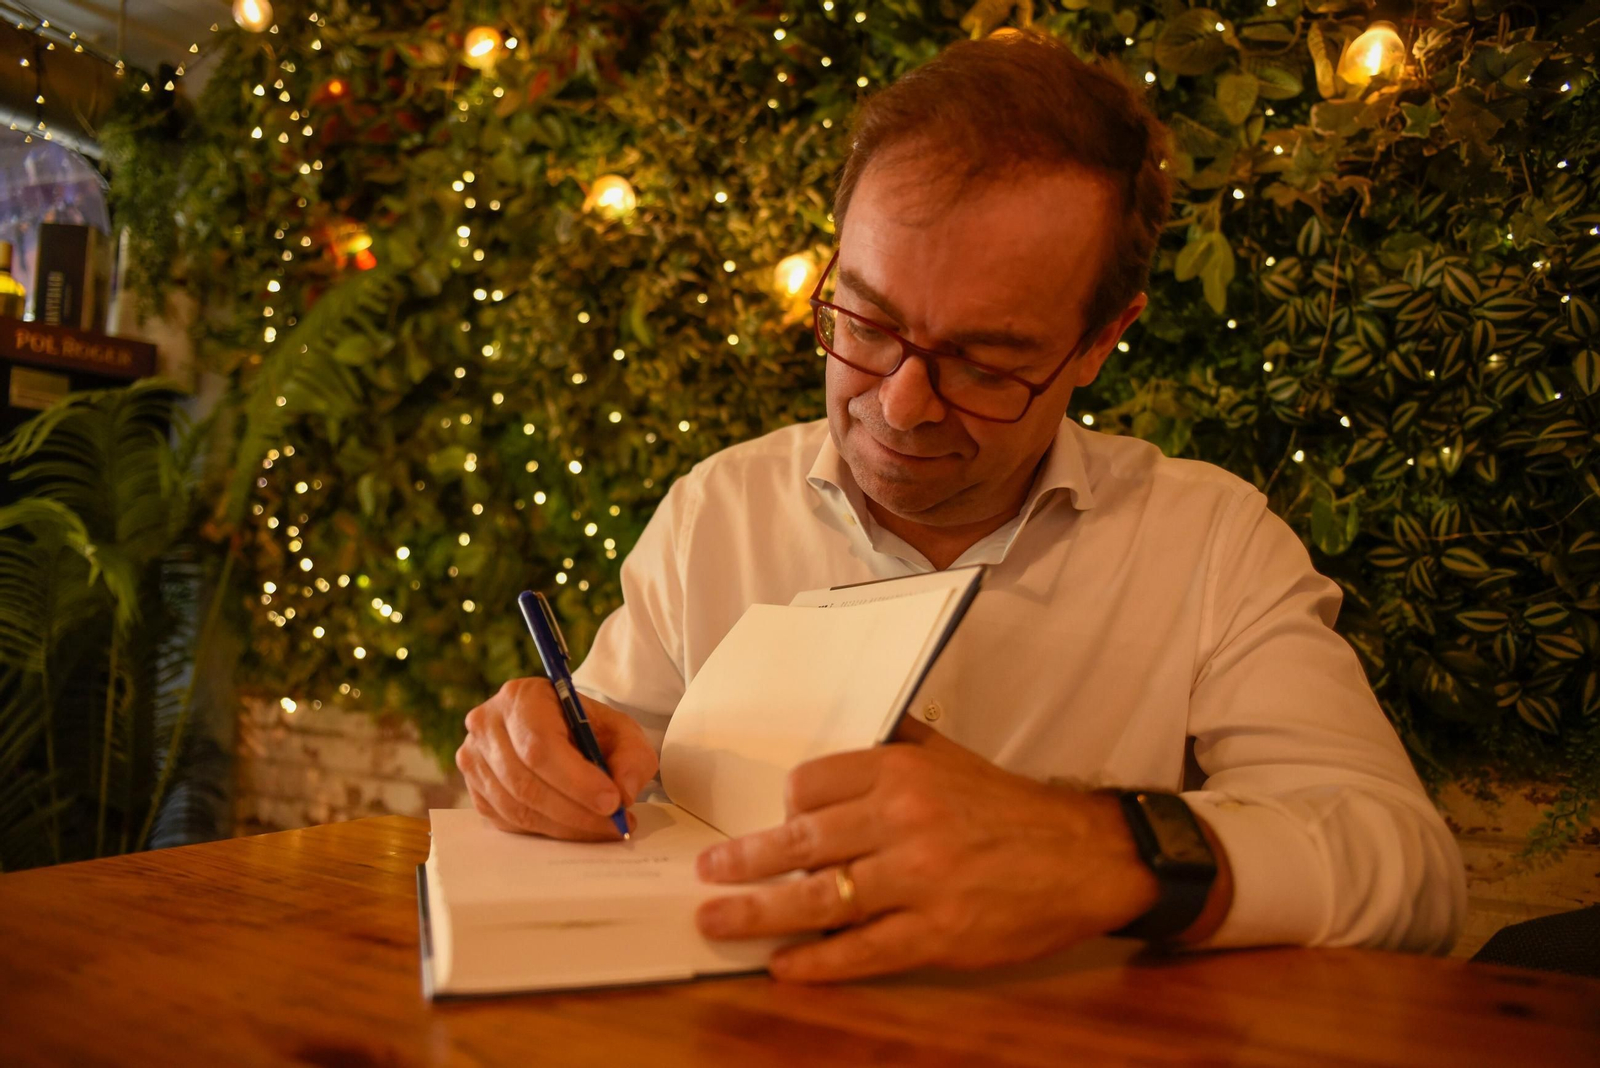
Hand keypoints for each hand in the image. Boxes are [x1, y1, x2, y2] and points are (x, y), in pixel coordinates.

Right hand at [456, 678, 657, 839]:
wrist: (560, 730)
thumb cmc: (588, 728)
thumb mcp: (621, 730)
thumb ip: (632, 757)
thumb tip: (624, 792)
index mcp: (521, 697)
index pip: (540, 745)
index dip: (576, 780)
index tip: (612, 802)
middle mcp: (488, 725)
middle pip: (525, 782)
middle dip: (575, 811)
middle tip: (614, 824)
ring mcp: (475, 760)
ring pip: (516, 807)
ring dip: (565, 826)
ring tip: (603, 828)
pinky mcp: (476, 790)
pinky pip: (509, 822)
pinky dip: (547, 831)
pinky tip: (576, 827)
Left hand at [692, 719, 1160, 980]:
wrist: (1086, 856)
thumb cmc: (1011, 808)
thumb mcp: (952, 757)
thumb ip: (898, 743)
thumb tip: (849, 730)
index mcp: (903, 771)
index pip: (812, 783)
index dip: (786, 808)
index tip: (775, 823)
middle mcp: (904, 819)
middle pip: (802, 840)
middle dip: (745, 860)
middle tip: (708, 872)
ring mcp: (919, 879)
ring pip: (818, 897)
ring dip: (758, 911)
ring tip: (719, 919)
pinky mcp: (937, 933)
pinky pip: (861, 950)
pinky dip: (817, 962)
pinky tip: (784, 966)